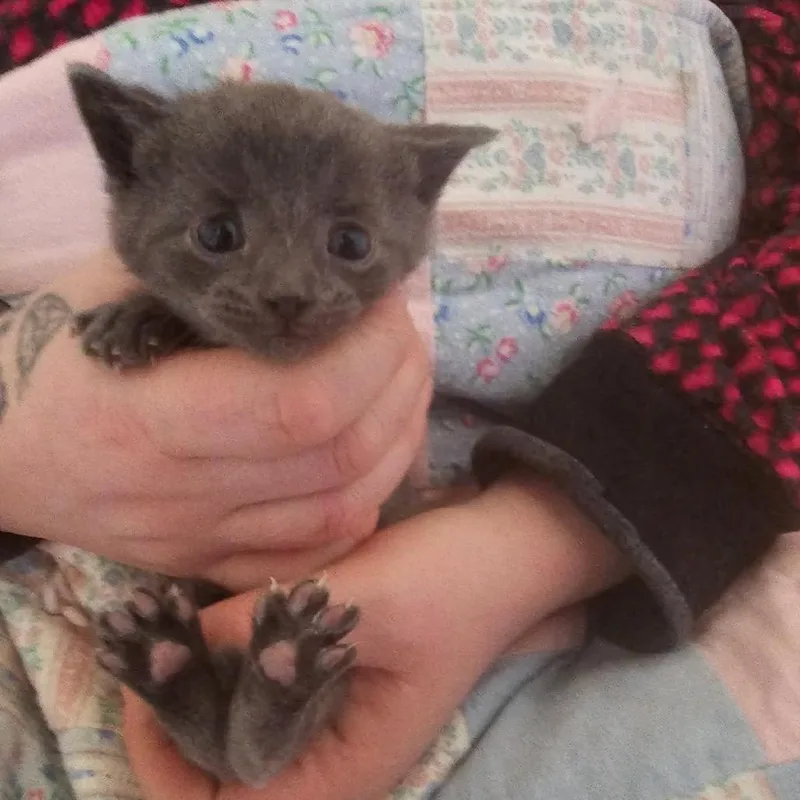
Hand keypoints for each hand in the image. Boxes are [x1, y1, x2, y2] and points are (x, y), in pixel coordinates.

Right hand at [0, 252, 429, 588]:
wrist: (6, 453)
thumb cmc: (59, 357)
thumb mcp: (114, 292)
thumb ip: (211, 282)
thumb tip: (317, 266)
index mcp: (149, 416)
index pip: (300, 403)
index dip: (367, 354)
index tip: (382, 307)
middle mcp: (180, 493)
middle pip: (336, 456)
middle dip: (398, 387)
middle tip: (406, 338)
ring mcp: (199, 539)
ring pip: (342, 509)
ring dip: (397, 441)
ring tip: (406, 385)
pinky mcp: (209, 563)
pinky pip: (317, 552)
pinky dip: (365, 501)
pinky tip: (375, 452)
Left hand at [122, 475, 629, 799]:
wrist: (505, 544)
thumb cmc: (453, 583)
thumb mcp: (368, 603)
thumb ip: (272, 626)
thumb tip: (179, 636)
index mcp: (349, 762)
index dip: (174, 766)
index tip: (144, 698)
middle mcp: (333, 746)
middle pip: (225, 765)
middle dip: (178, 715)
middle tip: (149, 646)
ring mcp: (330, 704)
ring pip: (239, 716)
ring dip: (199, 679)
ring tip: (166, 625)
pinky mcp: (327, 665)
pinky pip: (260, 675)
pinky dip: (228, 649)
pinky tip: (208, 608)